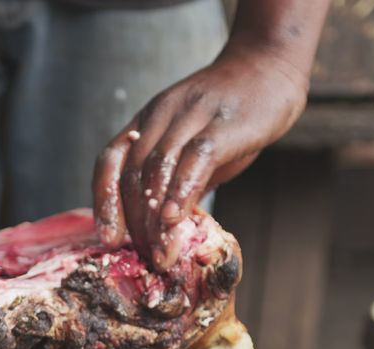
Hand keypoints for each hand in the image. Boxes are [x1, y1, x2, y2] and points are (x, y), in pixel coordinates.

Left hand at [93, 47, 309, 270]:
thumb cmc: (231, 113)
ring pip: (159, 170)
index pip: (109, 161)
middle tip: (145, 257)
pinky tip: (177, 220)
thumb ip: (175, 177)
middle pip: (132, 173)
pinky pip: (195, 159)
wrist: (270, 66)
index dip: (104, 201)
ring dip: (156, 218)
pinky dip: (181, 191)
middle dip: (134, 221)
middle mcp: (160, 115)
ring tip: (161, 253)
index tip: (107, 237)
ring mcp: (191, 116)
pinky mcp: (224, 123)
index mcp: (146, 121)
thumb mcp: (192, 142)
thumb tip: (163, 226)